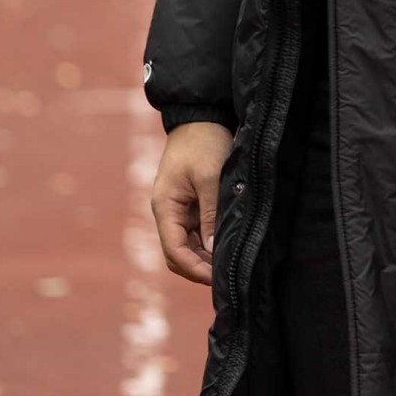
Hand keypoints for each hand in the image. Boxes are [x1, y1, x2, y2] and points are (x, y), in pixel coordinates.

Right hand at [151, 122, 234, 285]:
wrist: (200, 117)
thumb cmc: (204, 143)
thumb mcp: (209, 177)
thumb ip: (210, 214)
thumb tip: (211, 248)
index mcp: (165, 207)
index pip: (174, 251)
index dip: (194, 269)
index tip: (217, 278)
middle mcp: (168, 212)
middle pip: (178, 254)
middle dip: (198, 268)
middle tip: (226, 278)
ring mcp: (179, 210)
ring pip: (188, 246)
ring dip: (205, 258)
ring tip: (229, 267)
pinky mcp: (191, 205)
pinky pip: (196, 233)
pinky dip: (208, 244)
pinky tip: (226, 248)